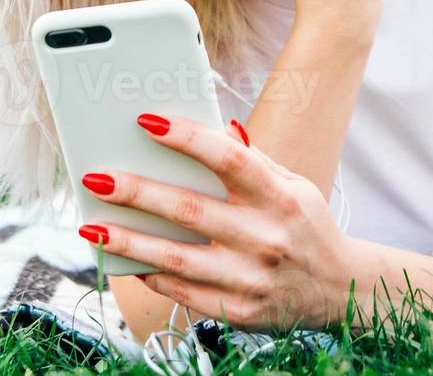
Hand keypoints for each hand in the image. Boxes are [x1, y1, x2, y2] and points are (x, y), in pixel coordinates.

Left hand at [77, 112, 346, 332]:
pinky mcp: (239, 311)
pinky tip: (124, 258)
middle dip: (137, 193)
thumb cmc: (304, 225)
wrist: (341, 290)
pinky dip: (150, 274)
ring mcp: (251, 279)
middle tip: (96, 178)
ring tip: (91, 227)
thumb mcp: (292, 185)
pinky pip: (182, 292)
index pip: (228, 159)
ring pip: (176, 259)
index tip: (145, 121)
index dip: (186, 138)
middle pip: (190, 210)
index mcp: (281, 196)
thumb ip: (249, 161)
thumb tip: (202, 130)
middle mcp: (266, 238)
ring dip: (128, 243)